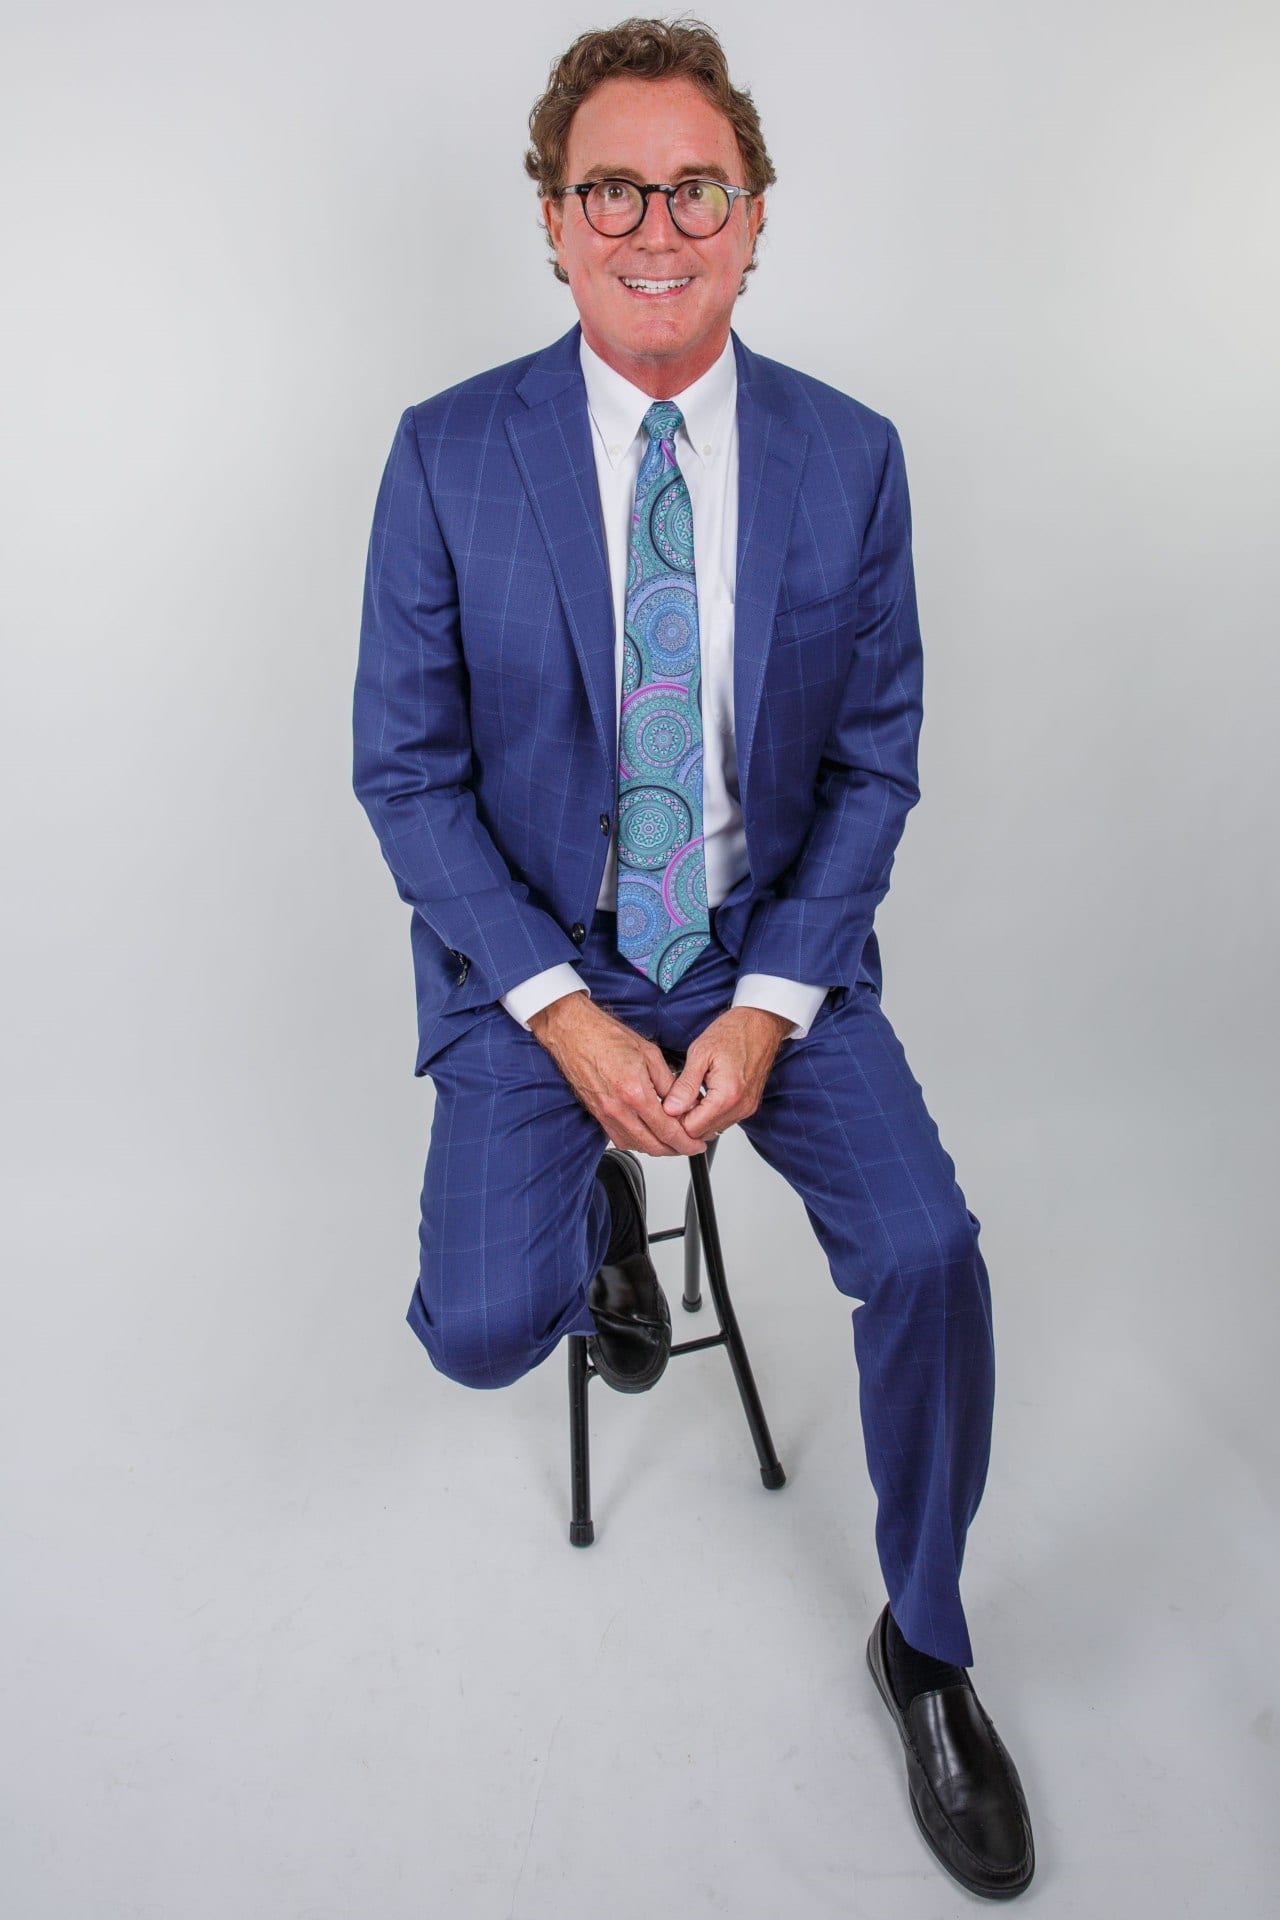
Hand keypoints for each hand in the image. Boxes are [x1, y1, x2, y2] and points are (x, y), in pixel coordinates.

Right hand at [528, 993, 706, 1155]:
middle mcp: (619, 1109)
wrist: (574, 1033)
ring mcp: (605, 1115)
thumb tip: (682, 1102)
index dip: (686, 1142)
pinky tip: (647, 1134)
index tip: (697, 1143)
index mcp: (635, 1093)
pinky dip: (638, 1142)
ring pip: (637, 1146)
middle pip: (653, 1145)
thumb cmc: (606, 1037)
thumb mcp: (650, 1054)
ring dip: (657, 1148)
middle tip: (689, 1145)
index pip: (667, 1130)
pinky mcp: (597, 1115)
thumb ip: (668, 1082)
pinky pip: (620, 1139)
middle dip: (676, 1150)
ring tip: (672, 1141)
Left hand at [660, 1006, 791, 1141]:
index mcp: (726, 1096)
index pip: (692, 1129)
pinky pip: (724, 1119)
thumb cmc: (733, 1032)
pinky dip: (710, 1112)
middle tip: (675, 1099)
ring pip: (713, 1129)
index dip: (675, 1121)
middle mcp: (740, 1107)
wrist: (761, 1024)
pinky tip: (703, 1094)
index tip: (667, 1106)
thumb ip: (684, 1086)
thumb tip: (670, 1109)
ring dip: (698, 1117)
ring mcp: (747, 1108)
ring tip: (690, 1094)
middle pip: (703, 1133)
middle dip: (685, 1121)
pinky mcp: (749, 1105)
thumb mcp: (699, 1054)